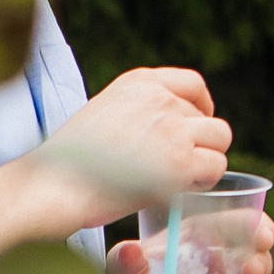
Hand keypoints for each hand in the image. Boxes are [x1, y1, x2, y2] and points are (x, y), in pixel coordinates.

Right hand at [52, 67, 233, 204]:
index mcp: (138, 82)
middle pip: (209, 118)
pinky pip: (216, 166)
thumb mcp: (103, 113)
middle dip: (198, 144)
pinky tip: (179, 191)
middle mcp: (160, 98)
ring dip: (206, 161)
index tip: (195, 128)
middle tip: (176, 168)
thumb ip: (137, 112)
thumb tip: (166, 130)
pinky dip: (203, 182)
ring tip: (179, 180)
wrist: (52, 187)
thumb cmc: (69, 162)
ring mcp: (173, 128)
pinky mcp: (180, 161)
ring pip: (221, 139)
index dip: (202, 107)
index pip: (193, 83)